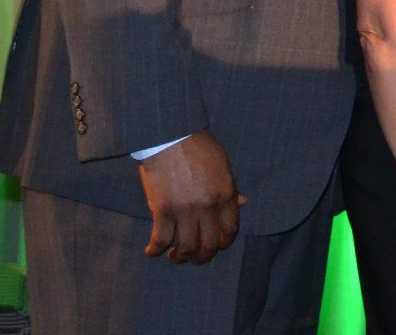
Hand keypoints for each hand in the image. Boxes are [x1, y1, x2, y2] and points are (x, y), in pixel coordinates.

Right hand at [138, 131, 246, 263]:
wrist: (170, 137)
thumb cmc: (198, 148)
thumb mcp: (223, 165)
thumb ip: (231, 189)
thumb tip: (244, 203)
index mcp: (226, 194)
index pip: (230, 230)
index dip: (224, 243)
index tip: (217, 247)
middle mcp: (208, 207)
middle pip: (209, 245)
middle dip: (203, 257)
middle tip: (196, 258)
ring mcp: (185, 211)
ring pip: (186, 248)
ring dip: (180, 257)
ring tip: (175, 256)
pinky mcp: (163, 211)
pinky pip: (160, 240)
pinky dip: (155, 250)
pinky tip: (152, 251)